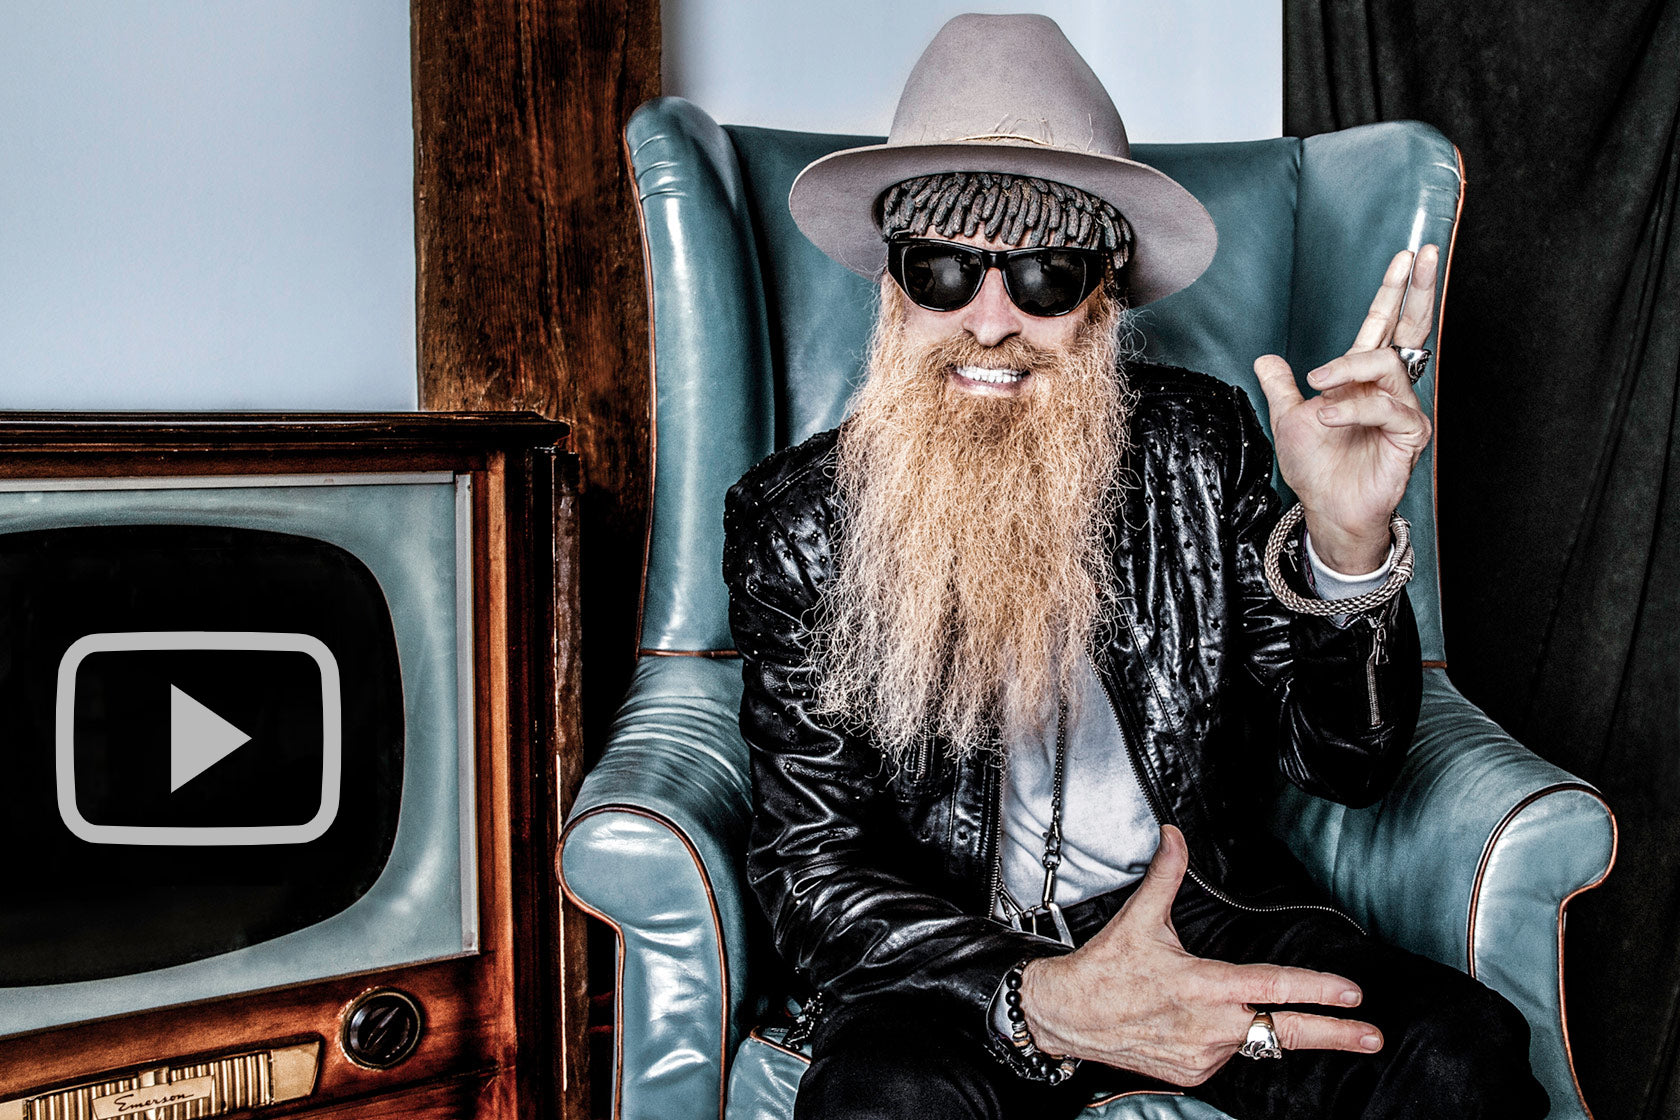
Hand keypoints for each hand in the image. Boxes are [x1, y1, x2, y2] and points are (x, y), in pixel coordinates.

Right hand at [1018, 826, 1381, 1085]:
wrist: (1066, 1016)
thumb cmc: (1104, 969)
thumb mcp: (1139, 920)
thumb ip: (1166, 876)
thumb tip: (1175, 836)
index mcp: (1202, 983)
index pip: (1272, 985)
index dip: (1315, 989)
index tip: (1351, 993)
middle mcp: (1209, 1024)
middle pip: (1284, 1031)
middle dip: (1335, 1034)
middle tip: (1371, 1034)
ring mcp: (1202, 1055)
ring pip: (1250, 1039)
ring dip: (1253, 1024)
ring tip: (1220, 1006)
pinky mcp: (1191, 1074)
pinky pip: (1224, 1056)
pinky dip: (1223, 1038)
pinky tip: (1196, 1023)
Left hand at [1253, 247, 1437, 572]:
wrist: (1324, 506)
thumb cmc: (1315, 466)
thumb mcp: (1287, 418)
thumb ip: (1280, 387)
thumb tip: (1265, 359)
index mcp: (1363, 377)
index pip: (1383, 324)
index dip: (1394, 291)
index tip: (1409, 255)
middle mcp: (1388, 387)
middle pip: (1410, 328)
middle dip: (1417, 290)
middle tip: (1423, 255)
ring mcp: (1402, 408)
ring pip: (1384, 365)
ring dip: (1346, 372)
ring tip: (1318, 393)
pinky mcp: (1409, 433)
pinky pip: (1386, 407)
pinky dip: (1352, 408)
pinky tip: (1328, 416)